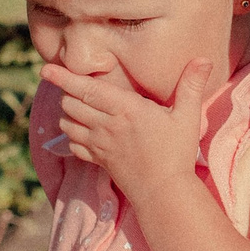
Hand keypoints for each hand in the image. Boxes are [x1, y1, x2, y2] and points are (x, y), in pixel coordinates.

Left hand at [43, 59, 210, 205]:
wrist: (164, 192)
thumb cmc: (177, 153)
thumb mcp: (187, 116)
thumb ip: (191, 86)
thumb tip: (204, 58)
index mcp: (126, 109)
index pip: (87, 89)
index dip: (64, 77)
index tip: (45, 69)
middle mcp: (107, 125)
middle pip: (72, 103)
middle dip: (68, 92)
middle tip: (75, 86)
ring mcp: (100, 144)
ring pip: (68, 123)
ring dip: (68, 114)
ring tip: (77, 107)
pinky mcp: (98, 160)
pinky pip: (73, 145)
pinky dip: (72, 136)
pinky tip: (81, 132)